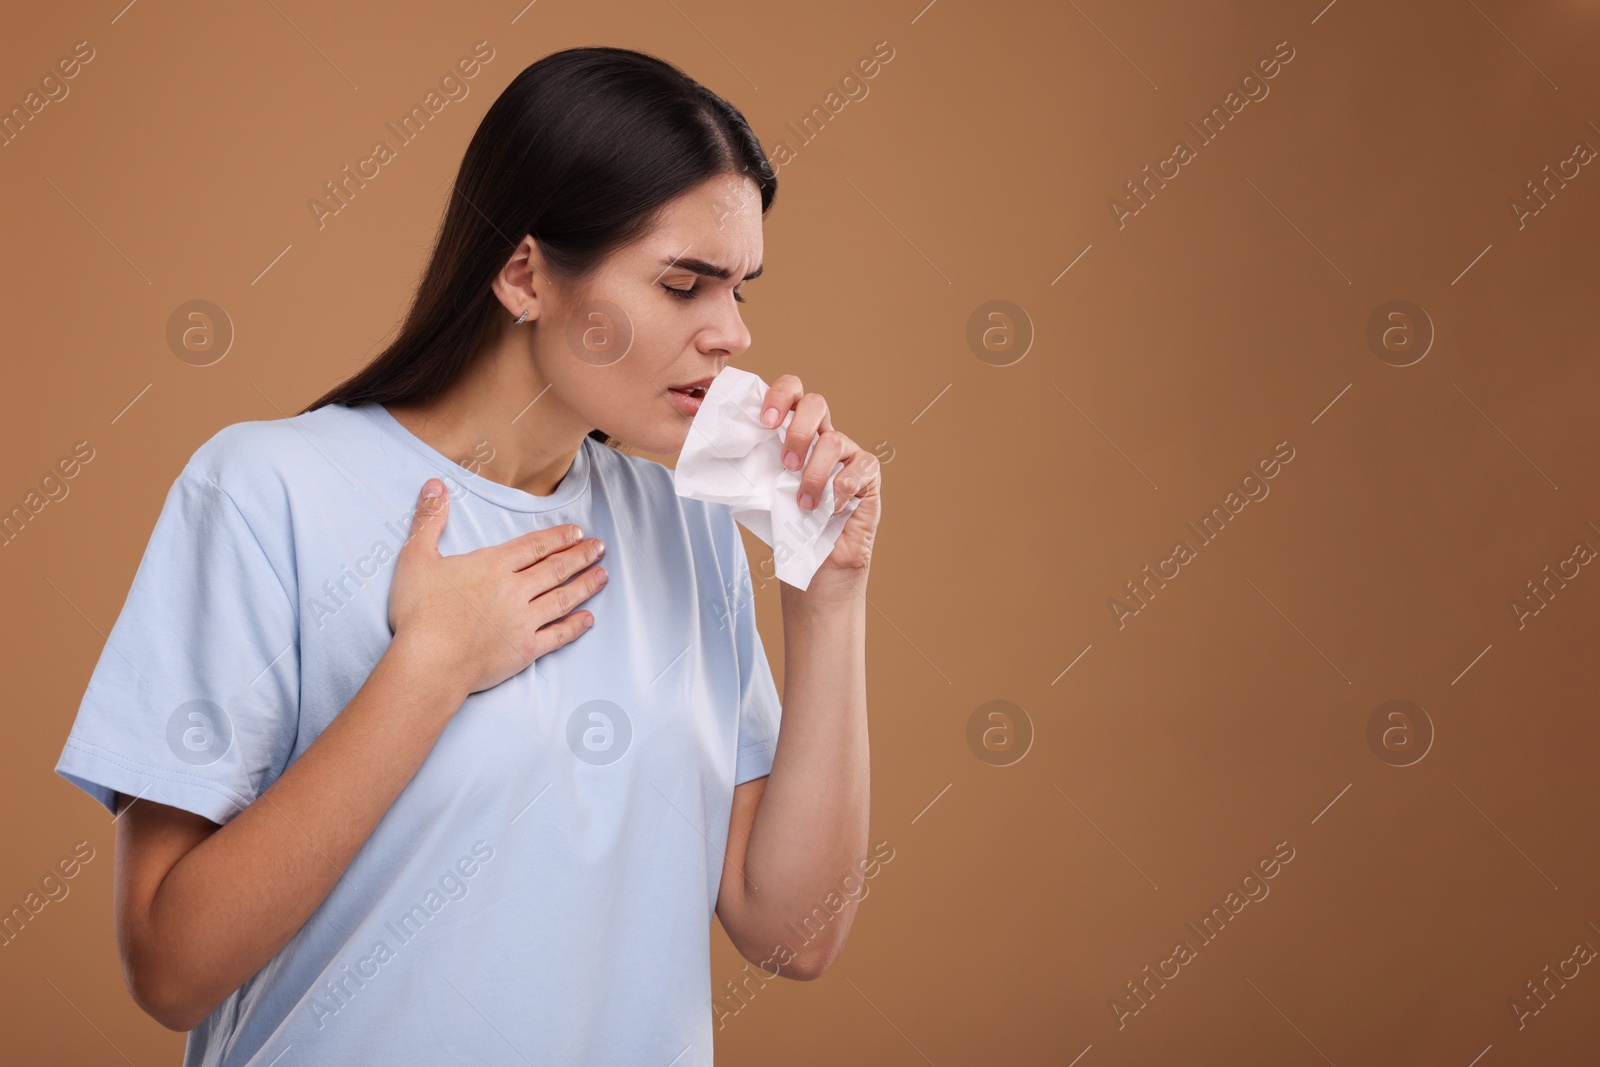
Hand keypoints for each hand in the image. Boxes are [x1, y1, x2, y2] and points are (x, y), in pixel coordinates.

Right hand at [387, 478, 608, 694]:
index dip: (557, 538)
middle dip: (580, 556)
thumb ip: (429, 519)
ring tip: (603, 575)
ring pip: (563, 598)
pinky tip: (589, 620)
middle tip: (600, 548)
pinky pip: (557, 635)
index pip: (534, 546)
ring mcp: (524, 621)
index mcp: (493, 566)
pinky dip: (575, 627)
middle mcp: (515, 590)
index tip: (577, 533)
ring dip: (585, 585)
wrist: (429, 662)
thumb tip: (435, 484)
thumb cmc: (419, 612)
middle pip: (555, 568)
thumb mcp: (415, 557)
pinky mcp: (525, 650)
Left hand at [760, 374, 882, 590]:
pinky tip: (831, 509)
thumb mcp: (760, 495)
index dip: (780, 396)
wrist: (814, 566)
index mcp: (795, 434)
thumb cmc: (787, 528)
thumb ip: (749, 469)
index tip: (765, 421)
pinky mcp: (868, 475)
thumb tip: (721, 453)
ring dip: (814, 474)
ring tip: (804, 503)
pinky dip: (840, 489)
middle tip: (786, 463)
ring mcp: (848, 454)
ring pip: (834, 441)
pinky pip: (858, 468)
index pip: (791, 394)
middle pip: (816, 403)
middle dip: (798, 430)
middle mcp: (822, 437)